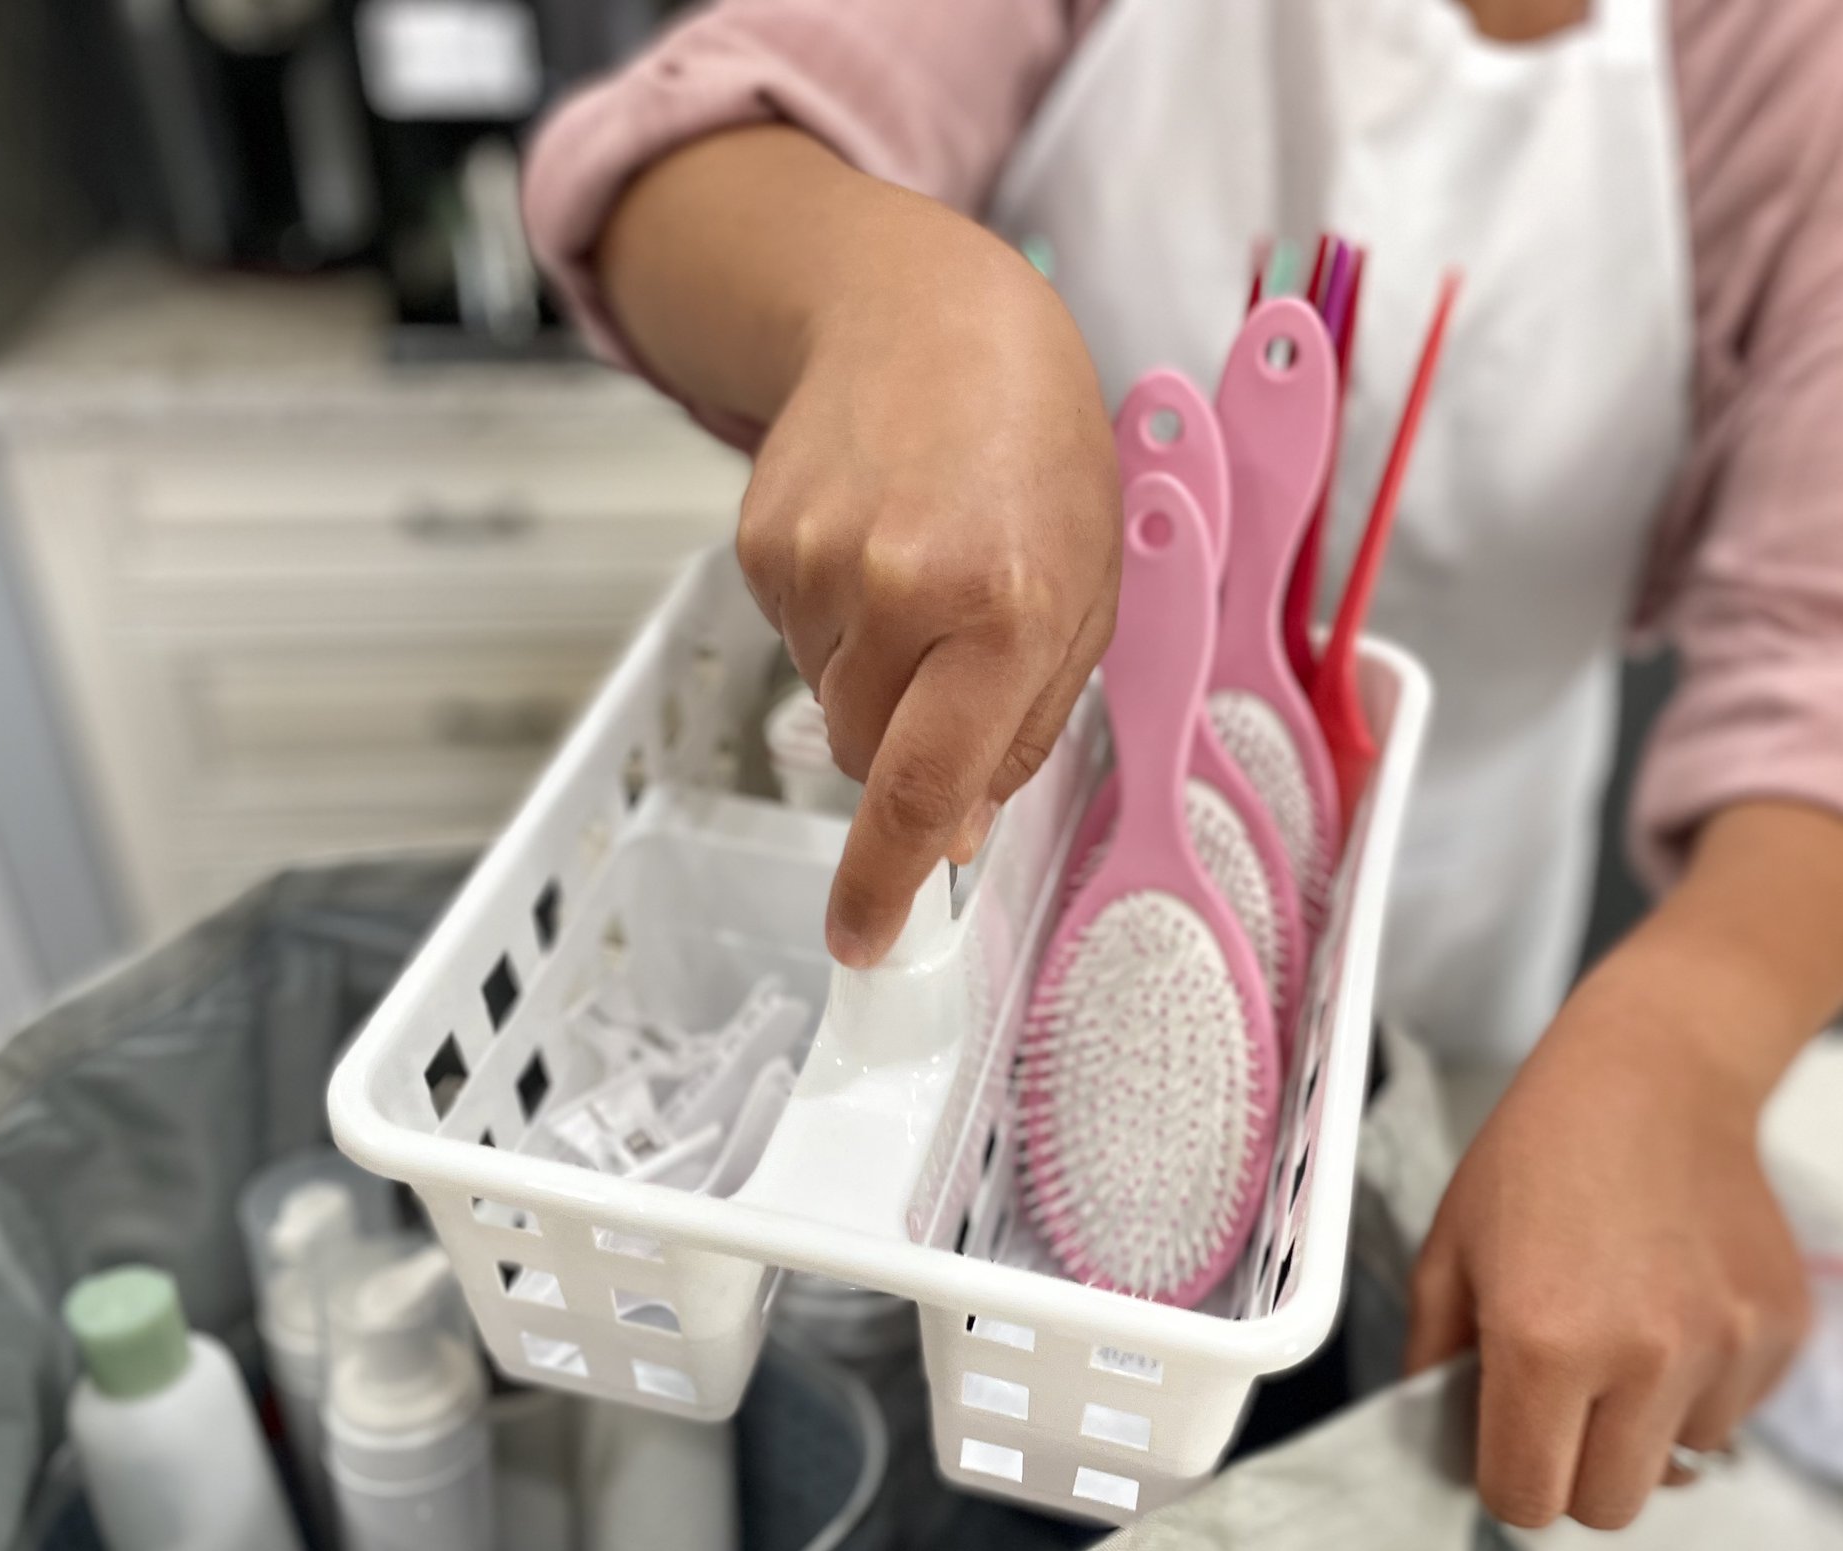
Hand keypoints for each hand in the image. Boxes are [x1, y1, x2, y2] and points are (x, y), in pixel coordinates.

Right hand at [736, 218, 1118, 964]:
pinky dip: (834, 618)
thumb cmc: (1034, 455)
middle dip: (907, 734)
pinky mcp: (758, 541)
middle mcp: (898, 588)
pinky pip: (795, 639)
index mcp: (1001, 610)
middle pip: (865, 754)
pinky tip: (874, 537)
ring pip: (828, 699)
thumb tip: (943, 841)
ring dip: (874, 667)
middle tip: (955, 641)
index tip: (862, 943)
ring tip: (922, 561)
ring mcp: (813, 562)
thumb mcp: (1083, 595)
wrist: (931, 316)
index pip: (921, 787)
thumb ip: (1021, 730)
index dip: (884, 881)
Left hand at [1403, 954, 1810, 1529]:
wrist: (1657, 1074)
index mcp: (1545, 1346)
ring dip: (1648, 1424)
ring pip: (1680, 1461)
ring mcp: (1726, 1349)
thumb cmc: (1535, 1155)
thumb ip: (1437, 1363)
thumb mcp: (1450, 1251)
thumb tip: (1448, 1447)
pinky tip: (1678, 1301)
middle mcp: (1646, 1361)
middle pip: (1611, 1506)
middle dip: (1578, 1470)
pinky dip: (1705, 1384)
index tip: (1510, 1439)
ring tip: (1627, 1325)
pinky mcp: (1783, 1332)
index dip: (1510, 1479)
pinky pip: (1736, 1410)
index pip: (1529, 1502)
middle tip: (1565, 1400)